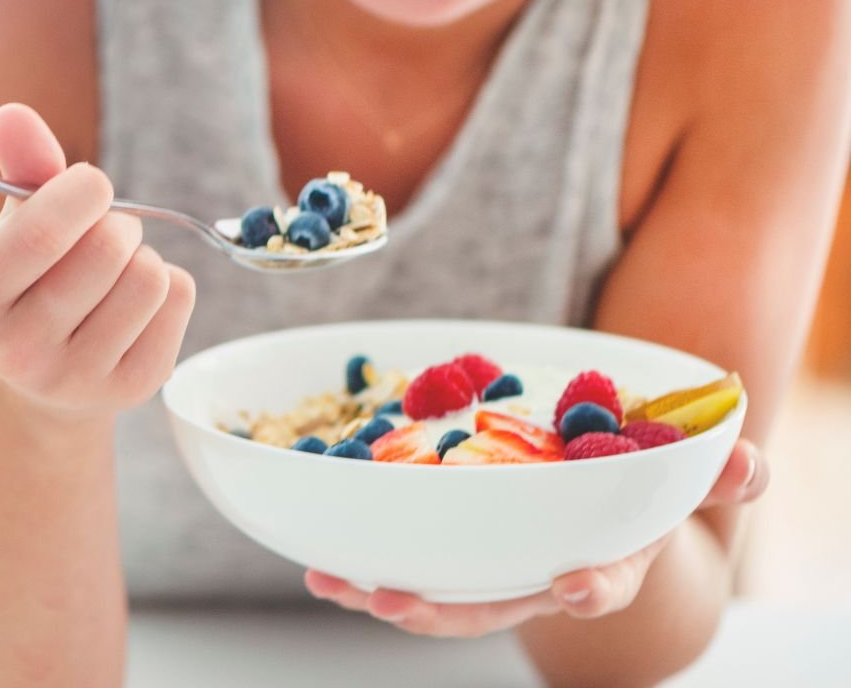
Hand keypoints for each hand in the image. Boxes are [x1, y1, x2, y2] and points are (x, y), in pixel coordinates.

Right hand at [0, 103, 194, 419]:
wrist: (44, 372)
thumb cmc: (33, 274)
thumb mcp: (16, 222)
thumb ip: (21, 167)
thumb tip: (12, 113)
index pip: (40, 231)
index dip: (82, 191)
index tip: (91, 185)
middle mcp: (16, 349)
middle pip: (109, 249)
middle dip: (117, 223)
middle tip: (102, 234)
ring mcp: (76, 379)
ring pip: (150, 276)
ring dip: (143, 256)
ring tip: (115, 272)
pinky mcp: (133, 388)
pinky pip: (180, 298)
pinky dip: (170, 285)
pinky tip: (135, 303)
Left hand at [305, 438, 767, 636]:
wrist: (603, 499)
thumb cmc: (644, 489)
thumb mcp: (684, 474)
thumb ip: (718, 470)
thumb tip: (750, 462)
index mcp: (602, 556)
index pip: (603, 581)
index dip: (594, 589)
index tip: (577, 588)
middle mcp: (539, 573)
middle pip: (493, 604)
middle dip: (442, 610)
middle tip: (393, 600)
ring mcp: (492, 565)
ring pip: (438, 593)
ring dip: (383, 589)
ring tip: (332, 580)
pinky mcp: (457, 546)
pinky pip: (411, 560)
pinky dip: (367, 560)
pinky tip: (321, 555)